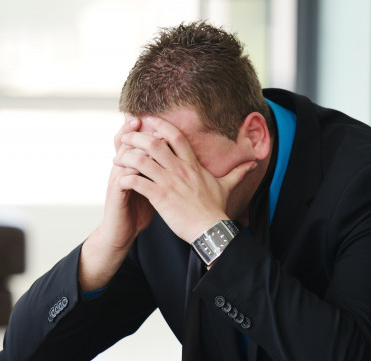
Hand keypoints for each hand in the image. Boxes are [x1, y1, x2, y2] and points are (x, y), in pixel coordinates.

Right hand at [77, 117, 155, 290]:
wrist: (121, 233)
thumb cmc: (137, 210)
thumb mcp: (149, 188)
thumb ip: (158, 173)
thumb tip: (178, 161)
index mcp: (130, 166)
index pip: (133, 141)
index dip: (140, 128)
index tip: (154, 116)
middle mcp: (122, 169)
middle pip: (123, 142)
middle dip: (134, 130)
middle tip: (144, 119)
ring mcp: (117, 180)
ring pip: (124, 157)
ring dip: (136, 147)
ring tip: (150, 138)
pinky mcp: (117, 194)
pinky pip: (123, 177)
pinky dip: (133, 170)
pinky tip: (145, 166)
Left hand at [114, 117, 257, 242]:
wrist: (211, 230)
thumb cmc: (216, 210)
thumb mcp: (226, 187)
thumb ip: (237, 172)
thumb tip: (253, 163)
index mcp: (192, 164)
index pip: (175, 135)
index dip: (159, 124)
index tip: (147, 120)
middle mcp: (180, 169)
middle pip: (153, 142)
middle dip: (136, 137)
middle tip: (125, 137)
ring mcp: (169, 182)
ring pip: (142, 160)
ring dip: (126, 156)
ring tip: (116, 158)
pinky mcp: (160, 197)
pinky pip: (138, 182)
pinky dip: (127, 179)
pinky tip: (120, 179)